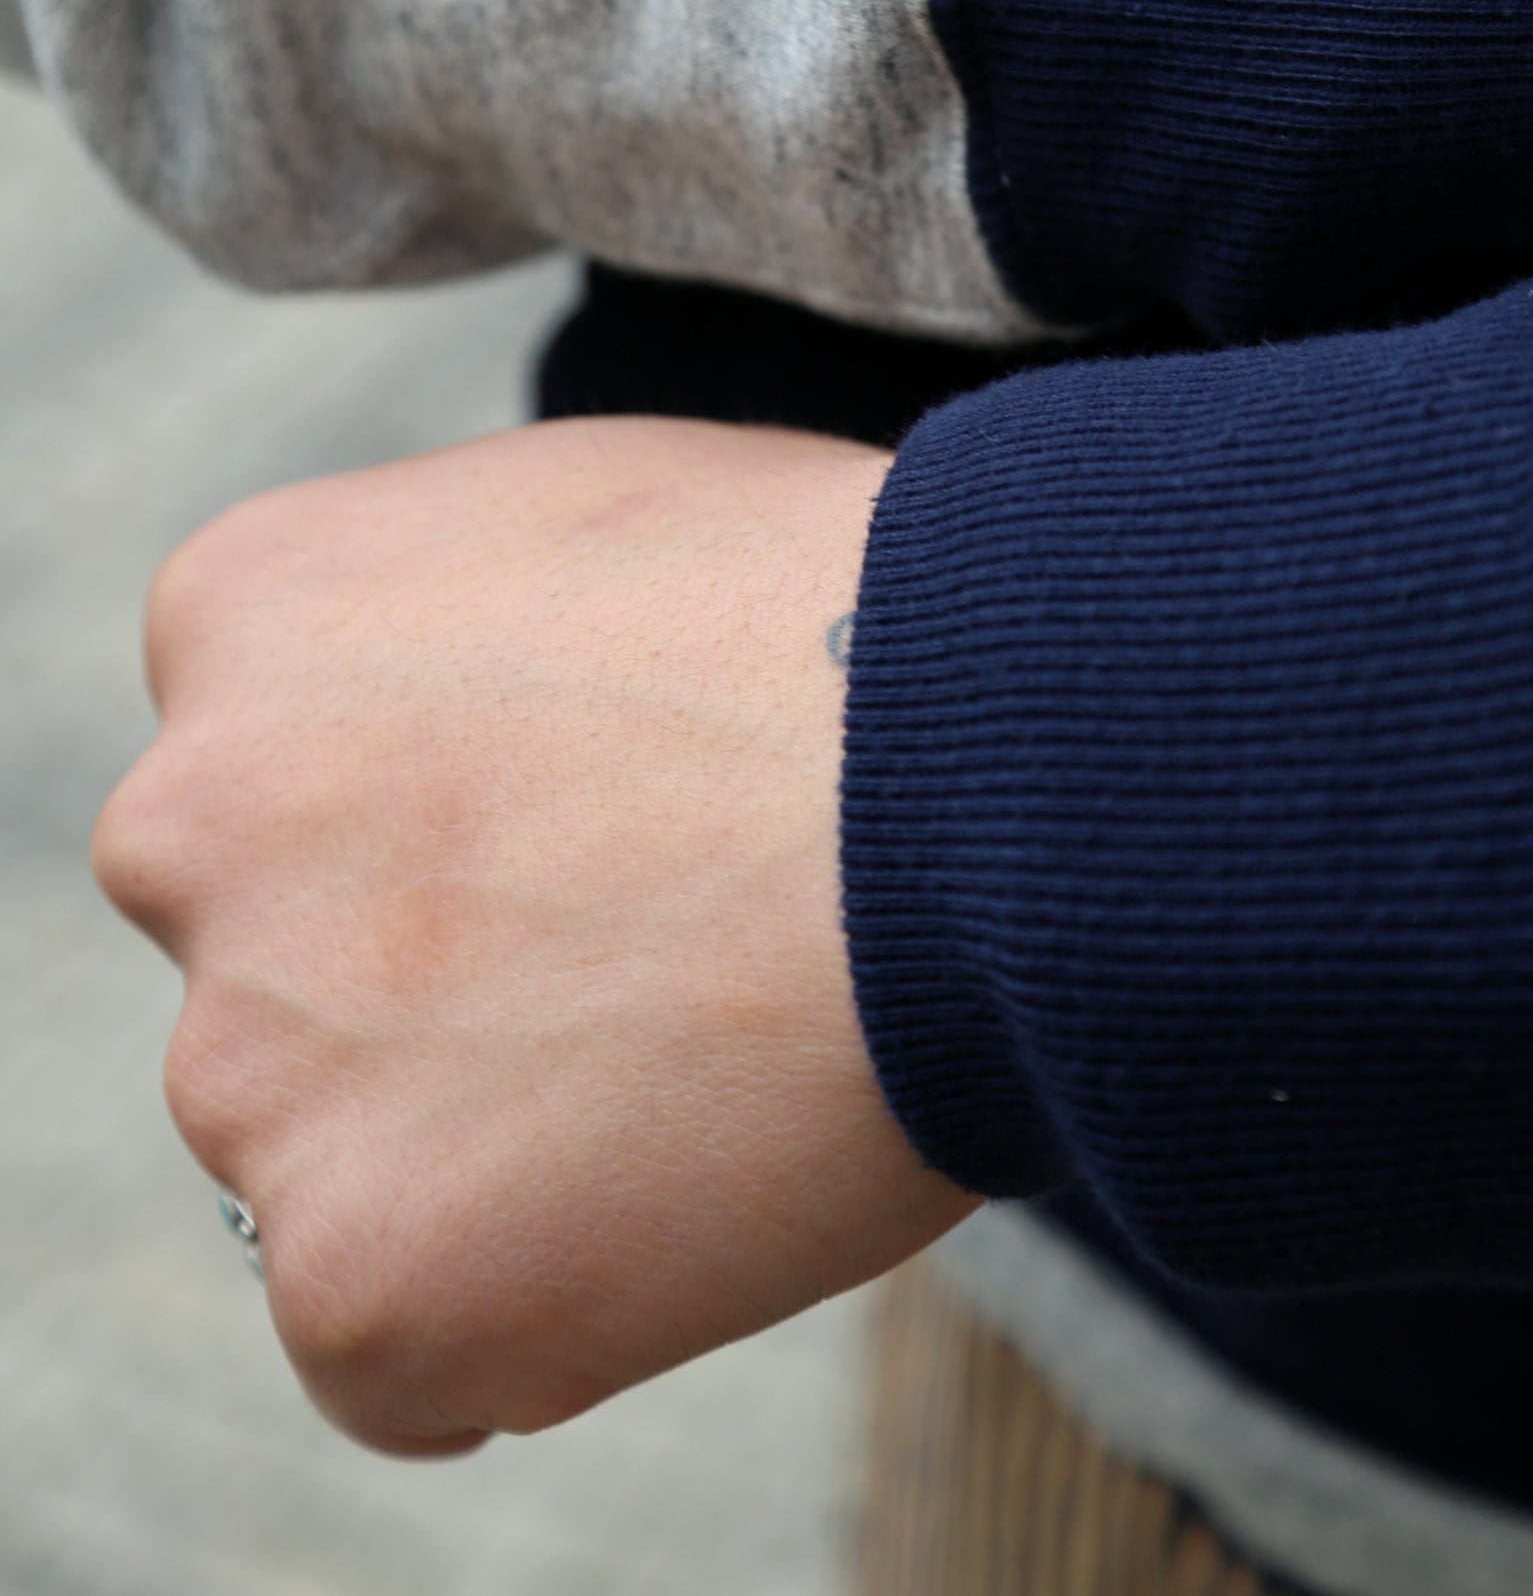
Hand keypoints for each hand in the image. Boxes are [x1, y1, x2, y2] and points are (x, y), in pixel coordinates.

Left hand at [91, 418, 972, 1455]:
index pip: (273, 778)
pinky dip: (536, 1310)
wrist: (998, 768)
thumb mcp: (599, 525)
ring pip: (339, 1161)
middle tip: (652, 965)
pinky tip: (692, 1190)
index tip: (590, 840)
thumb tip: (483, 716)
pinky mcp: (352, 1267)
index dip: (450, 828)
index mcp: (251, 613)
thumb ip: (466, 622)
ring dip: (490, 1149)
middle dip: (431, 990)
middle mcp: (191, 824)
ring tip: (710, 1063)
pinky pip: (406, 1350)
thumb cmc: (861, 619)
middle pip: (281, 969)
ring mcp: (252, 1059)